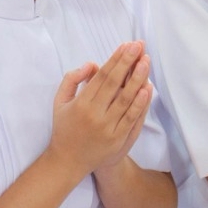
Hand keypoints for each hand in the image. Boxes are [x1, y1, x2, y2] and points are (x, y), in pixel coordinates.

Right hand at [48, 42, 153, 178]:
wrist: (69, 162)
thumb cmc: (65, 128)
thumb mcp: (60, 101)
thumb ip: (72, 79)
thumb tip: (92, 64)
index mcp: (81, 104)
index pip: (102, 76)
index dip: (116, 59)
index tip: (127, 45)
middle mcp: (95, 115)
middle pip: (115, 84)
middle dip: (128, 63)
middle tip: (139, 46)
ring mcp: (108, 129)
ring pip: (126, 100)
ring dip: (138, 79)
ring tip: (146, 62)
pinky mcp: (118, 140)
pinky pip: (132, 119)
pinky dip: (140, 104)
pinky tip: (147, 89)